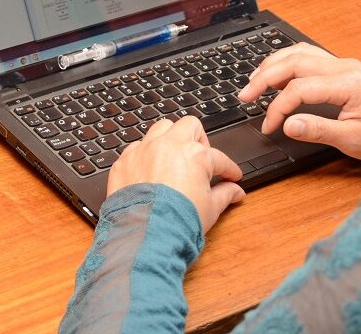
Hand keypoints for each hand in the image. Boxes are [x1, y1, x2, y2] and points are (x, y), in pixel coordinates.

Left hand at [107, 117, 245, 232]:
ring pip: (161, 128)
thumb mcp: (210, 209)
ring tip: (174, 157)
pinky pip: (137, 148)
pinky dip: (146, 155)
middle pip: (190, 126)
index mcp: (195, 155)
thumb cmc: (178, 222)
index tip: (231, 176)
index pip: (219, 158)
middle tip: (200, 158)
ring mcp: (145, 150)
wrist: (145, 236)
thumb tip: (235, 192)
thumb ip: (225, 195)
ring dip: (170, 138)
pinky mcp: (125, 160)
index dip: (228, 169)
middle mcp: (169, 145)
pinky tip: (150, 170)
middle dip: (199, 140)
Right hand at [238, 42, 360, 161]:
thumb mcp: (354, 140)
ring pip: (299, 52)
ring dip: (274, 64)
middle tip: (245, 95)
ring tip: (255, 81)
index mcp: (347, 84)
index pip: (299, 89)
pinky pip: (309, 55)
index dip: (278, 107)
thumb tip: (288, 124)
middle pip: (293, 61)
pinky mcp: (342, 67)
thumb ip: (319, 131)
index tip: (269, 126)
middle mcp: (343, 67)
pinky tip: (277, 73)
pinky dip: (288, 61)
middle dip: (264, 77)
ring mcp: (343, 64)